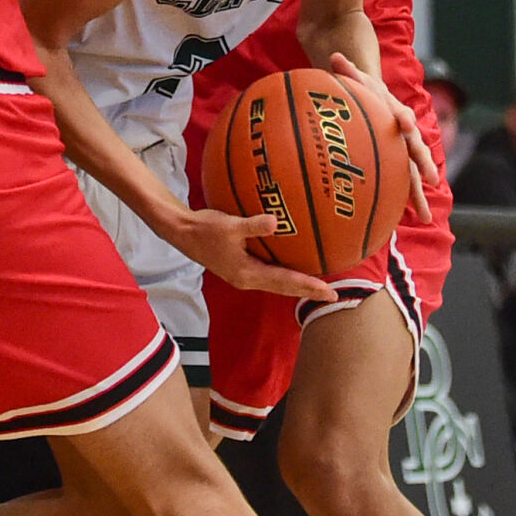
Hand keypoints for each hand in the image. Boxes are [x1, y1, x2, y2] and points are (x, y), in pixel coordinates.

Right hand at [170, 207, 335, 301]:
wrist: (183, 233)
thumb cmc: (205, 229)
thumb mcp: (229, 225)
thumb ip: (252, 225)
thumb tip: (275, 222)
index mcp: (247, 274)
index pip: (285, 282)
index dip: (308, 286)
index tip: (329, 291)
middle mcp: (248, 279)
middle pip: (285, 288)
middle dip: (308, 291)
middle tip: (333, 294)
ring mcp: (244, 275)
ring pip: (278, 283)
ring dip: (298, 284)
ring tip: (318, 285)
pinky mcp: (241, 267)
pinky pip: (270, 273)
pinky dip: (285, 273)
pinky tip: (293, 265)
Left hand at [329, 53, 436, 224]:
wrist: (378, 101)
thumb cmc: (365, 92)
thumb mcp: (357, 80)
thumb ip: (349, 71)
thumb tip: (335, 56)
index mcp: (396, 113)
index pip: (401, 114)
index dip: (403, 119)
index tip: (406, 124)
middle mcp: (405, 135)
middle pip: (415, 150)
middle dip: (423, 165)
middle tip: (431, 179)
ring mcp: (403, 153)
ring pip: (413, 174)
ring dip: (419, 194)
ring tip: (424, 217)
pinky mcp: (397, 166)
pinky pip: (402, 185)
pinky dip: (407, 201)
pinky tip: (408, 222)